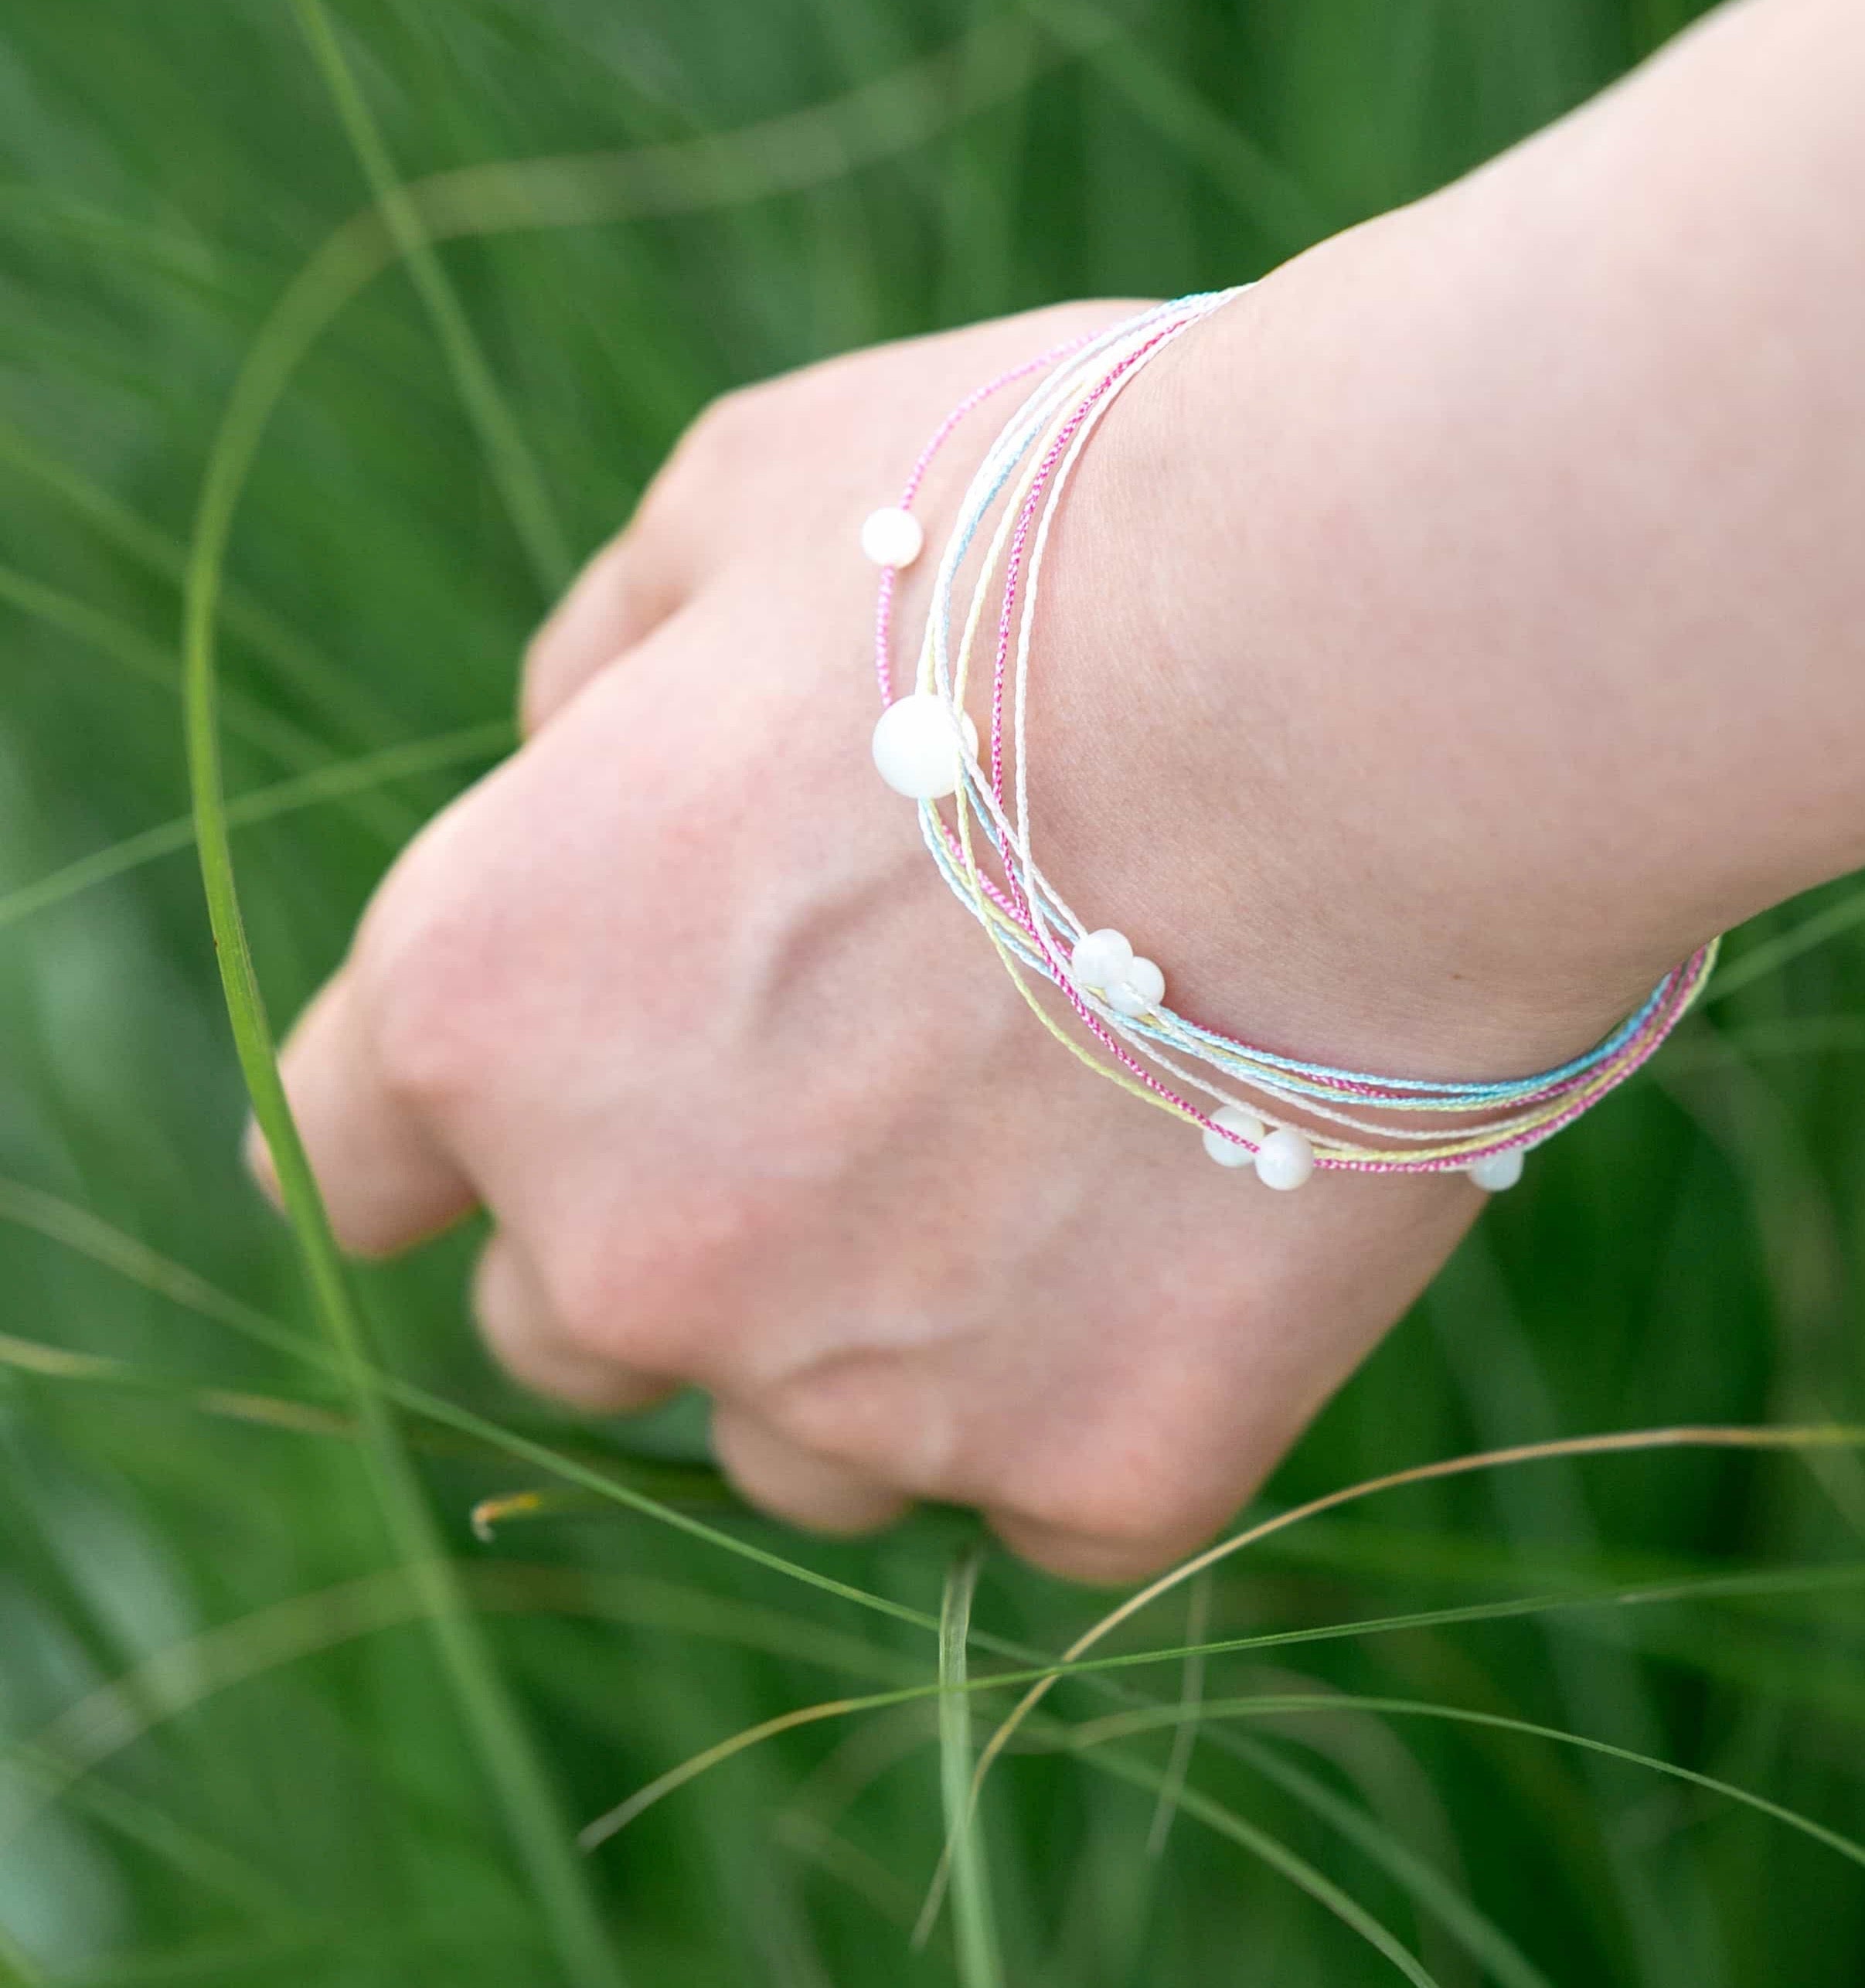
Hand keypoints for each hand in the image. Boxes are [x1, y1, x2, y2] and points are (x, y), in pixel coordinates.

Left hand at [263, 302, 1493, 1579]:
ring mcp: (871, 1387)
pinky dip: (1110, 1385)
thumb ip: (607, 658)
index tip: (590, 1068)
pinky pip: (1054, 1493)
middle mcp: (629, 1241)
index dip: (471, 1105)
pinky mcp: (1108, 1465)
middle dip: (693, 1211)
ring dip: (895, 1325)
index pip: (355, 1149)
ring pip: (811, 1439)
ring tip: (1089, 1129)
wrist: (1387, 680)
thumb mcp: (758, 494)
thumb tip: (574, 748)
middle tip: (900, 1063)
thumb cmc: (1061, 541)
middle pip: (577, 1318)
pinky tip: (1217, 1214)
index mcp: (491, 995)